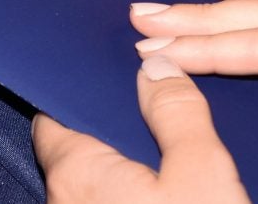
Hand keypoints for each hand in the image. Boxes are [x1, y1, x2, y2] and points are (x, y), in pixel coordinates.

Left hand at [32, 55, 250, 202]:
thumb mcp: (201, 174)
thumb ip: (178, 114)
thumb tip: (159, 67)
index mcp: (77, 173)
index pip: (56, 112)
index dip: (86, 86)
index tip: (111, 69)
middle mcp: (66, 202)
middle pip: (81, 145)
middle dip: (118, 123)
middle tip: (158, 101)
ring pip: (101, 179)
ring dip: (131, 163)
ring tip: (174, 143)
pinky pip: (118, 201)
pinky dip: (141, 191)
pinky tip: (177, 188)